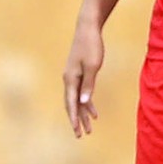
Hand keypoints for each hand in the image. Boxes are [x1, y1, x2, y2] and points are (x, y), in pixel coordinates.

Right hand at [62, 15, 103, 136]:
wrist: (88, 28)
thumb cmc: (91, 45)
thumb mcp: (93, 66)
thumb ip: (88, 85)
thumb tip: (84, 102)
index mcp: (70, 79)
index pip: (71, 104)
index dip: (74, 119)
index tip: (77, 132)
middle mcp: (69, 79)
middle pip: (72, 105)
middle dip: (77, 120)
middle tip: (81, 136)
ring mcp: (73, 76)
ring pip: (76, 100)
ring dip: (83, 114)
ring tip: (90, 128)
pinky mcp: (78, 73)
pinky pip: (80, 92)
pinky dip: (86, 103)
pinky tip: (93, 111)